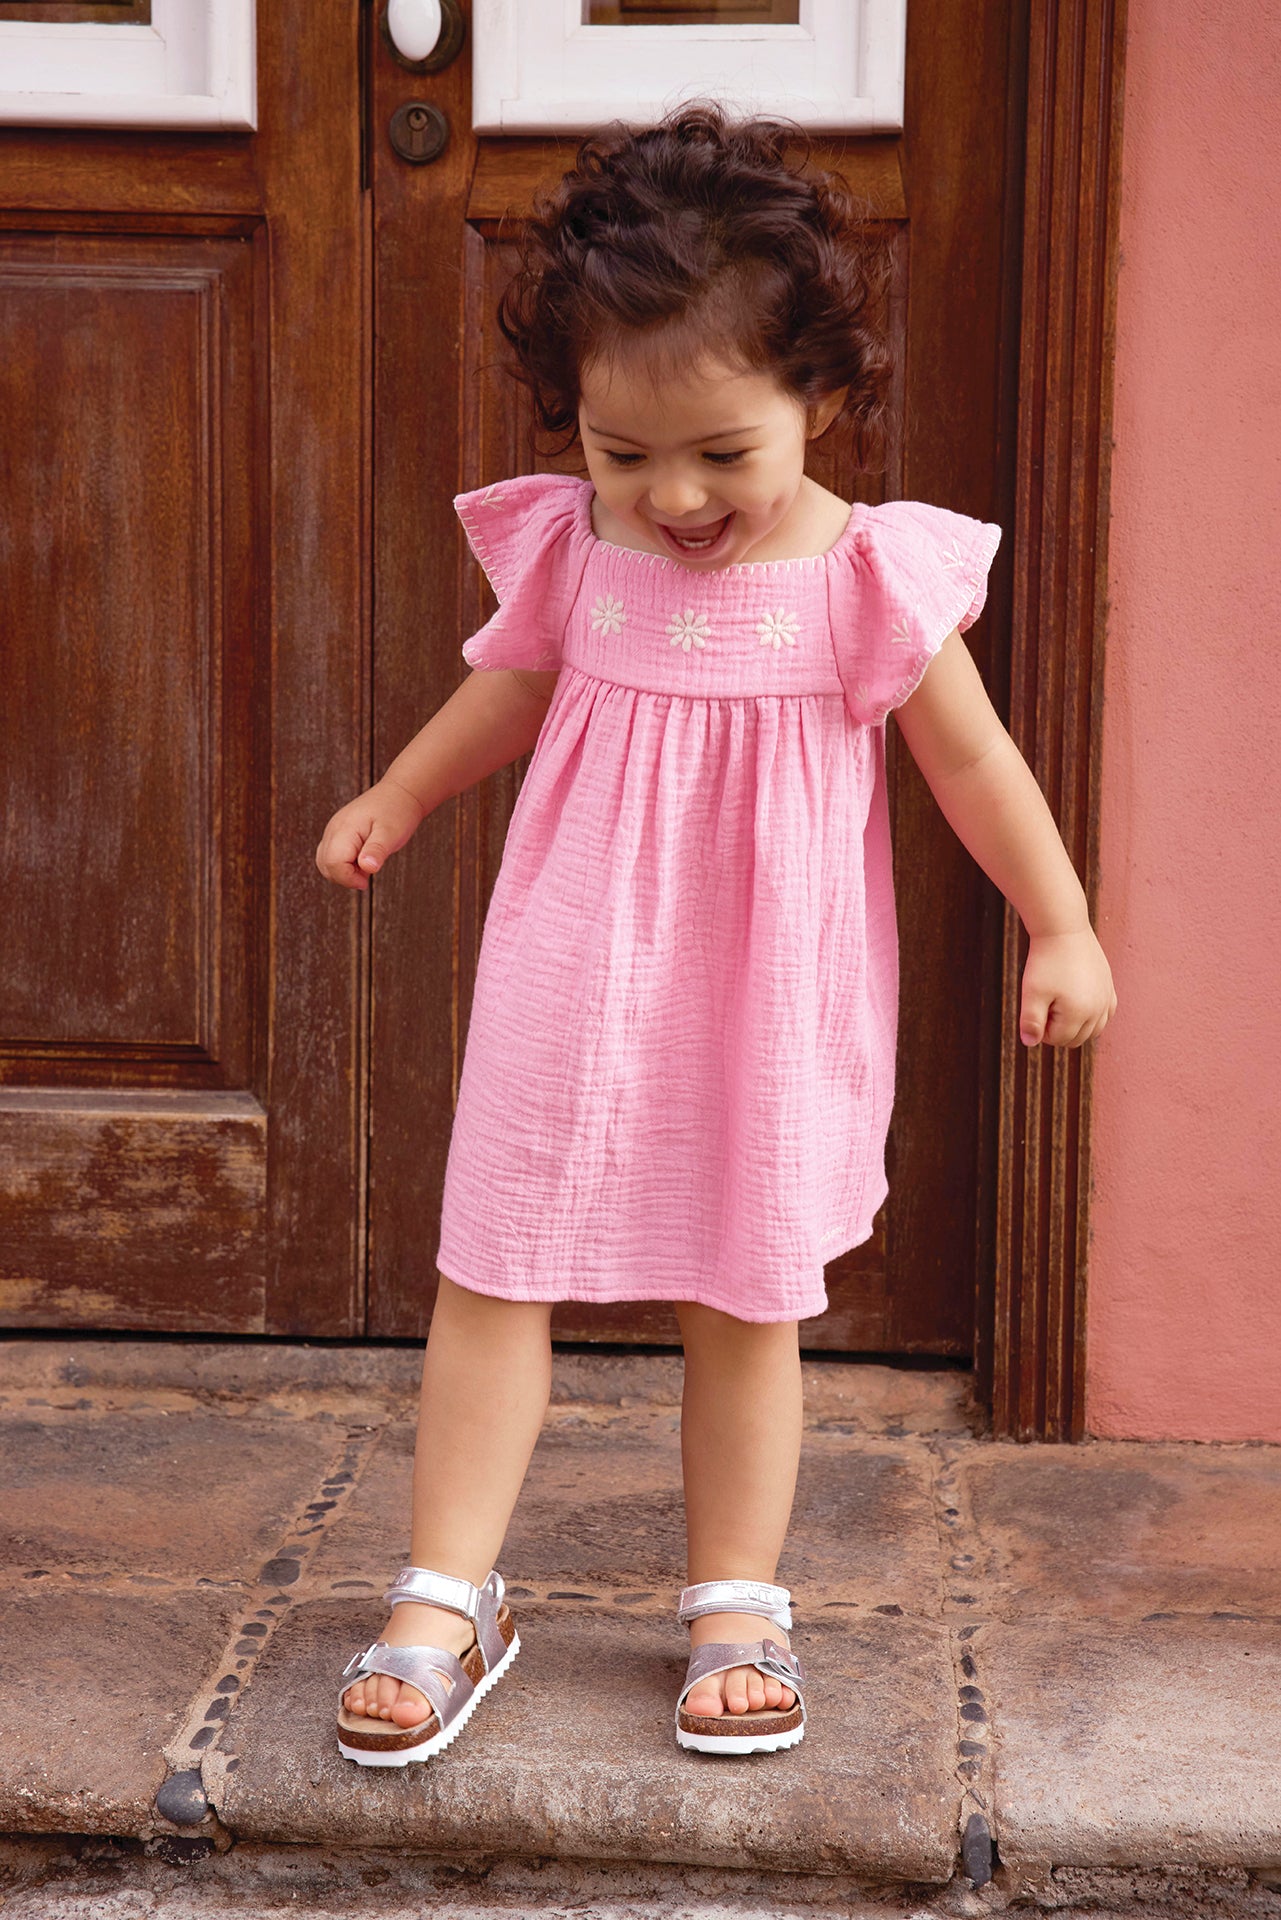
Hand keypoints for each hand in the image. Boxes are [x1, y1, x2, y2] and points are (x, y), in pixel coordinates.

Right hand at [315, 778, 424, 891]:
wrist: (400, 793)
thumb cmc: (397, 812)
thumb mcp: (391, 834)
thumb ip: (377, 851)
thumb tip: (367, 867)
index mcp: (344, 830)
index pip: (333, 864)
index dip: (348, 878)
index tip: (367, 879)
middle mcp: (334, 830)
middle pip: (325, 866)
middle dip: (345, 877)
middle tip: (368, 873)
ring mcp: (334, 831)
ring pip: (325, 862)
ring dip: (344, 872)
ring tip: (366, 864)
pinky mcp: (338, 833)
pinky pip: (332, 855)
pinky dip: (344, 864)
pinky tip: (363, 859)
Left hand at [1019, 928, 1115, 1047]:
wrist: (1063, 930)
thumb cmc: (1045, 961)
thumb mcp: (1032, 992)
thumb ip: (1031, 1021)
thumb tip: (1030, 1043)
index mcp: (1080, 1013)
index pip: (1058, 1040)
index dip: (1041, 1028)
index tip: (1035, 1006)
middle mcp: (1099, 1010)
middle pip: (1076, 1039)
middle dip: (1058, 1028)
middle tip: (1045, 1002)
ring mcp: (1107, 998)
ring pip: (1093, 1030)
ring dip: (1075, 1025)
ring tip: (1058, 1001)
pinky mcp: (1110, 987)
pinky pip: (1106, 1014)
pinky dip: (1092, 1016)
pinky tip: (1077, 1002)